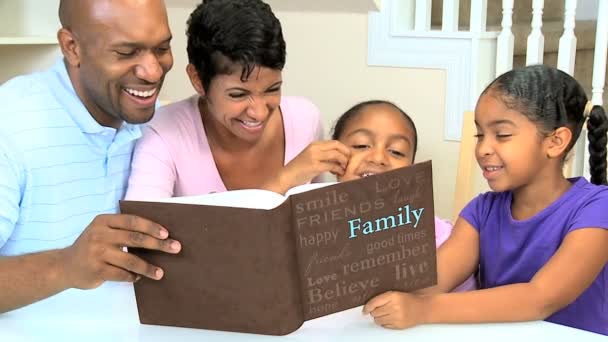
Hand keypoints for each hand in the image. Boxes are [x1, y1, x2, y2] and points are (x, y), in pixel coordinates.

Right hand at [60, 214, 180, 289]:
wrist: (64, 266)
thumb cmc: (92, 247)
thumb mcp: (102, 231)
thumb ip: (122, 230)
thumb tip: (157, 234)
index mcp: (103, 221)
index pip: (132, 221)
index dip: (151, 226)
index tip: (166, 233)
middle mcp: (99, 235)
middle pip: (135, 238)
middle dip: (158, 244)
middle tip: (175, 248)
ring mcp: (97, 253)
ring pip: (131, 260)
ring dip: (148, 267)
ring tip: (160, 273)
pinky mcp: (96, 270)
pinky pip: (122, 274)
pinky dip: (133, 276)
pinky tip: (139, 277)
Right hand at [269, 140, 350, 192]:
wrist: (287, 177)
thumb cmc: (300, 169)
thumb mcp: (312, 157)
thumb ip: (324, 154)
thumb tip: (340, 157)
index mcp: (314, 144)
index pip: (335, 142)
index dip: (345, 149)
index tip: (348, 157)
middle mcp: (314, 148)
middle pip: (337, 147)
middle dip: (346, 155)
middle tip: (349, 163)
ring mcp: (314, 156)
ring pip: (336, 155)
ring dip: (343, 162)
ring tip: (343, 169)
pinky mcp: (314, 166)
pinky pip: (332, 165)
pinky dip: (338, 170)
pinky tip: (338, 173)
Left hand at [362, 291, 427, 328]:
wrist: (423, 308)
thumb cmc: (408, 300)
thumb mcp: (395, 294)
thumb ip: (383, 298)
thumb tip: (368, 306)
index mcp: (393, 296)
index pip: (374, 302)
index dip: (367, 307)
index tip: (364, 310)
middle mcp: (394, 307)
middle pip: (375, 312)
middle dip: (374, 312)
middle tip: (379, 309)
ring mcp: (397, 317)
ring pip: (378, 320)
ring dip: (379, 318)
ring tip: (385, 314)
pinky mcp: (398, 325)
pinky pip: (384, 326)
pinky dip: (384, 323)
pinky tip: (390, 318)